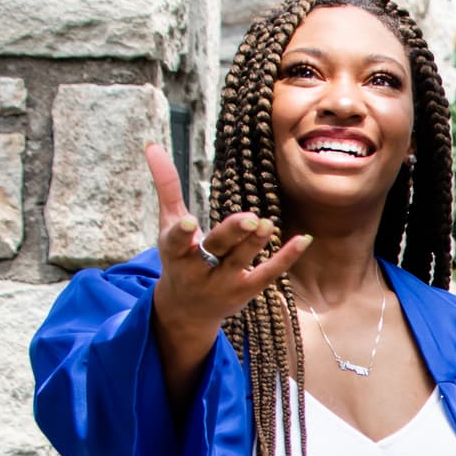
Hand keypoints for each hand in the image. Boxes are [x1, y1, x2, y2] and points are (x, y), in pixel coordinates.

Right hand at [144, 141, 308, 408]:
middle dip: (231, 235)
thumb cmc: (178, 258)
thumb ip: (165, 186)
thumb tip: (151, 144)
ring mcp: (225, 282)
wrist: (187, 311)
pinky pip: (269, 273)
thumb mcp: (167, 225)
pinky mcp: (247, 289)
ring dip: (255, 242)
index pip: (176, 243)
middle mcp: (199, 270)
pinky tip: (304, 239)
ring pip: (242, 260)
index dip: (182, 235)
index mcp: (176, 254)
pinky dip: (286, 257)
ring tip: (266, 223)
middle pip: (216, 250)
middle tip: (249, 218)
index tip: (189, 223)